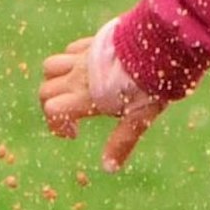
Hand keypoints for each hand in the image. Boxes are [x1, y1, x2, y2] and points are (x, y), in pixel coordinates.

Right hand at [38, 21, 166, 172]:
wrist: (163, 44)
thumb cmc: (152, 84)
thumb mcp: (140, 118)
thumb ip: (122, 142)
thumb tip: (109, 169)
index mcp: (86, 96)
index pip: (52, 110)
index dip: (57, 126)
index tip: (75, 134)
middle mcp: (79, 75)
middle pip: (46, 89)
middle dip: (51, 106)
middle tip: (72, 116)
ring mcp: (84, 55)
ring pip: (51, 66)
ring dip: (55, 81)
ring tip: (75, 90)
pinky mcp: (94, 40)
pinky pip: (71, 49)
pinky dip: (71, 60)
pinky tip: (89, 67)